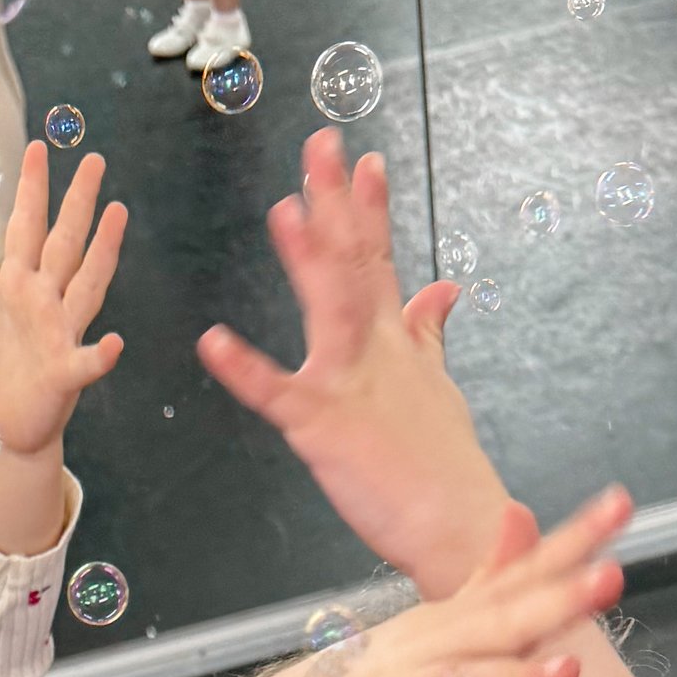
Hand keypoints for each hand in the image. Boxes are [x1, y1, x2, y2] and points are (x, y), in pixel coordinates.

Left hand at [0, 140, 126, 457]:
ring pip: (86, 288)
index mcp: (23, 287)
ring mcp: (60, 336)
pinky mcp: (64, 375)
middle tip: (94, 159)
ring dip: (102, 254)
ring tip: (118, 216)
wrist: (3, 423)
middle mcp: (47, 303)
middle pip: (65, 246)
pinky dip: (101, 356)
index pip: (29, 230)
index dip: (32, 192)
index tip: (36, 149)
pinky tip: (115, 343)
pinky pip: (86, 363)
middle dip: (78, 204)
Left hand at [199, 131, 528, 599]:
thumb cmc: (447, 469)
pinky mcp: (324, 428)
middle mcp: (378, 351)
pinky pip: (276, 394)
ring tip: (285, 210)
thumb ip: (429, 335)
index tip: (365, 158)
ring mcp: (352, 385)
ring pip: (331, 307)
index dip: (370, 208)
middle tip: (321, 146)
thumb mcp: (438, 388)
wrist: (464, 530)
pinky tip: (213, 341)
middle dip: (339, 202)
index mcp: (397, 343)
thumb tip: (442, 288)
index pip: (382, 261)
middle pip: (357, 264)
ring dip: (308, 259)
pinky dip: (244, 369)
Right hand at [261, 493, 626, 676]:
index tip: (622, 503)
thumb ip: (489, 575)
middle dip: (557, 601)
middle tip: (609, 578)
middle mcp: (431, 647)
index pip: (522, 574)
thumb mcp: (438, 622)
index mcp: (454, 618)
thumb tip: (524, 512)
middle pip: (502, 622)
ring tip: (568, 672)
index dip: (573, 541)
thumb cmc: (378, 674)